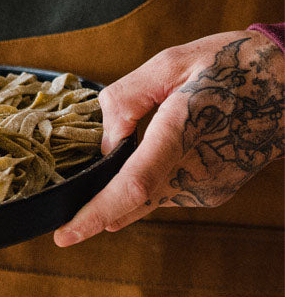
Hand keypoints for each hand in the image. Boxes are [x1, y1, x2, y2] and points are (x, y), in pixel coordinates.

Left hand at [54, 30, 283, 246]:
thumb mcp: (172, 62)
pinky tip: (154, 148)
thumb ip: (128, 99)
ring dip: (125, 184)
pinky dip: (148, 180)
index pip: (134, 185)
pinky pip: (167, 193)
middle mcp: (197, 171)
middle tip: (73, 192)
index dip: (97, 214)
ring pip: (147, 198)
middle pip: (132, 201)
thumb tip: (105, 142)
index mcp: (183, 132)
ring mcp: (208, 187)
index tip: (65, 234)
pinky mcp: (214, 192)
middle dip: (99, 203)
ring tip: (133, 143)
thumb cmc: (231, 65)